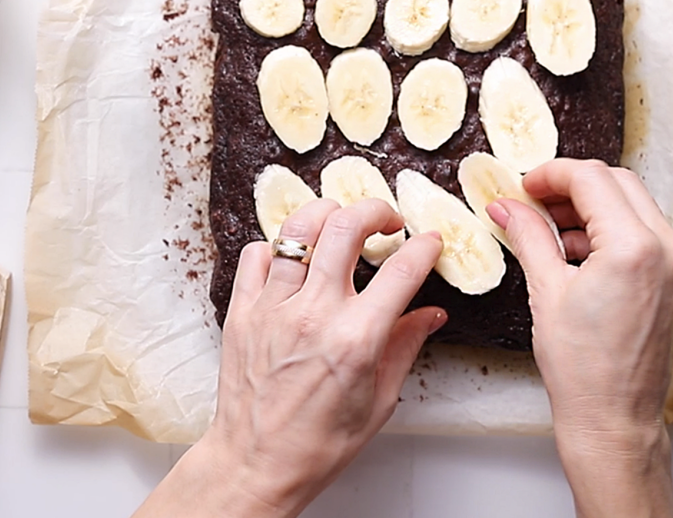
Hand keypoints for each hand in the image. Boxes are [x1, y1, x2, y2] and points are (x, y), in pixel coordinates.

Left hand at [134, 198, 444, 517]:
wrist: (256, 463)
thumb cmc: (317, 443)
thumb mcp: (378, 401)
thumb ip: (405, 347)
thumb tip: (430, 314)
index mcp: (355, 340)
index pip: (401, 271)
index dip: (424, 247)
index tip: (430, 242)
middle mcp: (313, 315)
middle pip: (346, 227)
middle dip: (376, 210)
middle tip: (387, 220)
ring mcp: (272, 309)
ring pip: (298, 228)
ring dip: (328, 216)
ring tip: (341, 225)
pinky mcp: (242, 311)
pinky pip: (256, 254)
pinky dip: (278, 246)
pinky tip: (294, 259)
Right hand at [487, 159, 672, 517]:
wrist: (613, 417)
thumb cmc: (582, 369)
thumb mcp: (546, 291)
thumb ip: (528, 236)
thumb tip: (507, 206)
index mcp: (634, 248)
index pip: (592, 179)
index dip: (550, 175)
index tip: (524, 186)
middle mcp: (667, 248)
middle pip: (617, 183)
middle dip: (571, 186)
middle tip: (533, 200)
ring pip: (632, 205)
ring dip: (591, 206)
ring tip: (549, 228)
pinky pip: (642, 232)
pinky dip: (609, 229)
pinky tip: (575, 250)